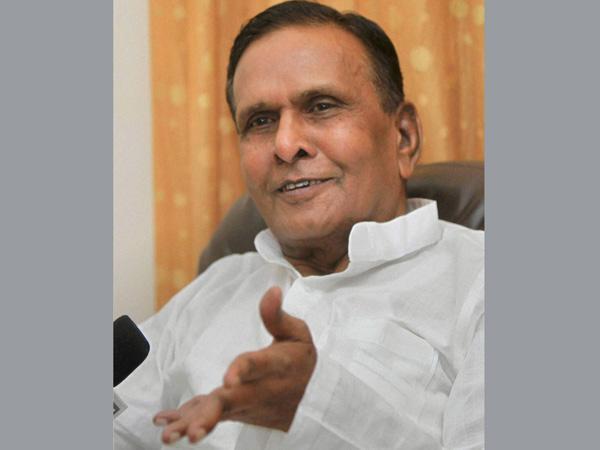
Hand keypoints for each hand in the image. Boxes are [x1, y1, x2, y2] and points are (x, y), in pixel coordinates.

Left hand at [153, 286, 316, 444]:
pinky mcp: (234, 412)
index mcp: (273, 366)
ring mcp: (244, 405)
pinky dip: (186, 420)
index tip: (229, 379)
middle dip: (209, 416)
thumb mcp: (298, 335)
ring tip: (168, 436)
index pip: (256, 367)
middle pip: (231, 402)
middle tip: (191, 433)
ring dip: (193, 424)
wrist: (312, 401)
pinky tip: (164, 424)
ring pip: (217, 415)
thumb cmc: (301, 361)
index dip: (242, 371)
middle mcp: (257, 390)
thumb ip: (277, 316)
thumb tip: (272, 290)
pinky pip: (210, 416)